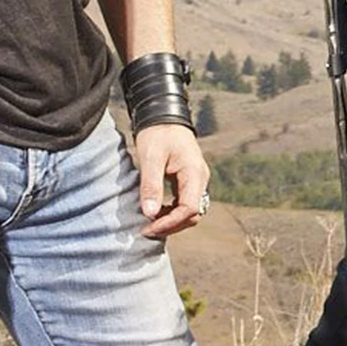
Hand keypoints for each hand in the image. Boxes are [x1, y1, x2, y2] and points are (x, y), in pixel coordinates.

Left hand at [133, 123, 209, 237]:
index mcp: (194, 173)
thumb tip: (149, 214)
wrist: (164, 115)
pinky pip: (185, 203)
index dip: (170, 223)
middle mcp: (200, 179)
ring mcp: (196, 180)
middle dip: (171, 226)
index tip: (148, 228)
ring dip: (172, 221)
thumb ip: (151, 186)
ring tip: (149, 223)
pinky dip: (171, 212)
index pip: (189, 209)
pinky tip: (155, 211)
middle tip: (146, 230)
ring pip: (190, 211)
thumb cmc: (157, 133)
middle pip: (193, 214)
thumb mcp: (151, 158)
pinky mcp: (189, 180)